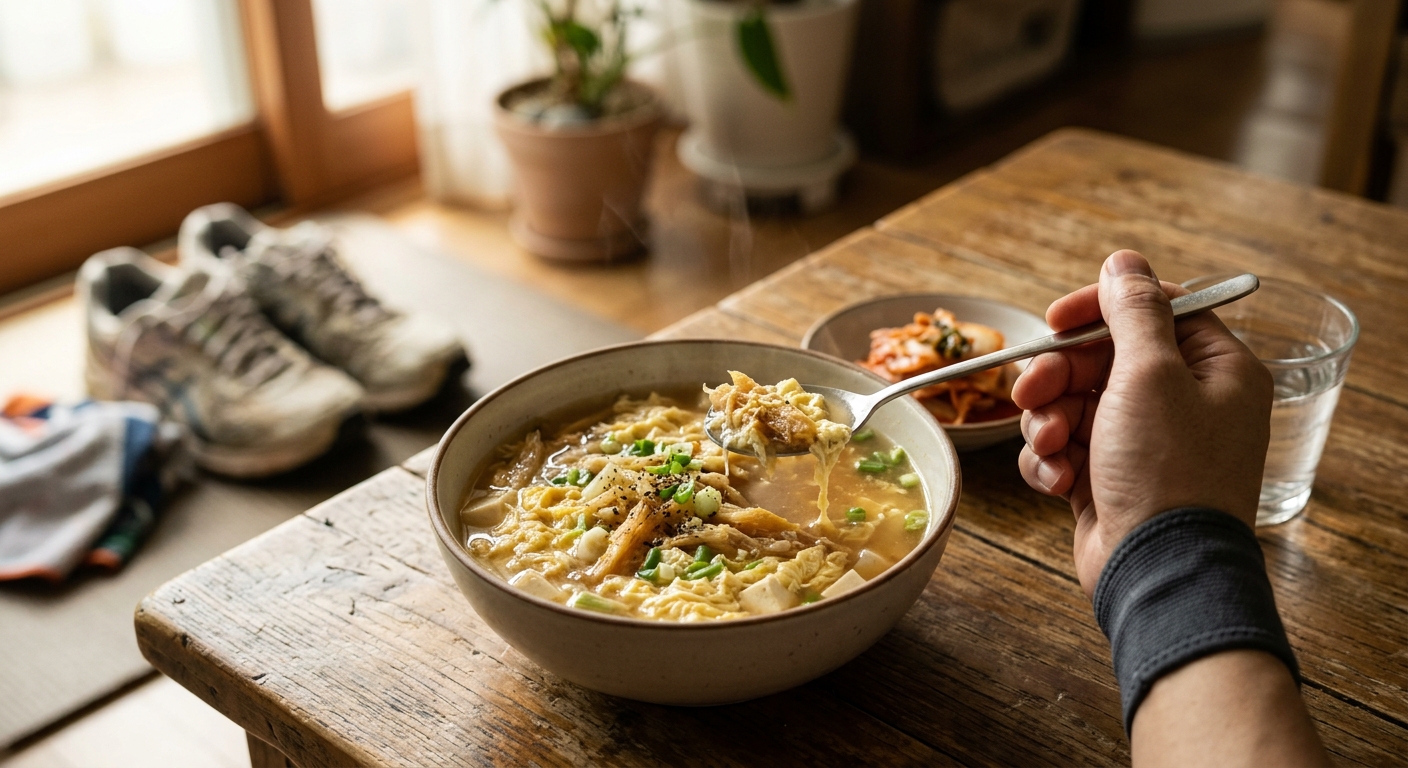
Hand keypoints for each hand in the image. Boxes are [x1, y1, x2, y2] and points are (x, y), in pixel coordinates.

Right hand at [1012, 250, 1272, 596]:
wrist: (1158, 570)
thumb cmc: (1167, 471)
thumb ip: (1134, 310)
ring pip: (1072, 404)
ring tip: (1049, 446)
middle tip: (1031, 392)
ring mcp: (1144, 445)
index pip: (1154, 312)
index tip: (1055, 320)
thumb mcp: (1150, 374)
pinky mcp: (1108, 480)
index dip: (1099, 310)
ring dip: (1048, 421)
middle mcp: (1184, 403)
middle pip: (1101, 359)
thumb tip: (1125, 261)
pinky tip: (1058, 481)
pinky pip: (1064, 449)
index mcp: (1214, 370)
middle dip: (1058, 377)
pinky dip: (1051, 461)